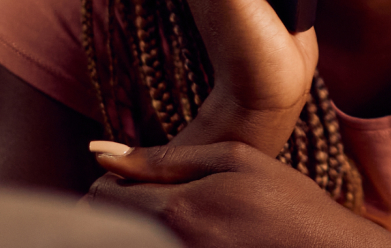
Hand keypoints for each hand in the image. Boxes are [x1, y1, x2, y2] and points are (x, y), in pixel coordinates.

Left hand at [85, 142, 390, 247]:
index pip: (103, 193)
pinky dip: (161, 238)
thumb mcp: (234, 159)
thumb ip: (166, 157)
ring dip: (139, 224)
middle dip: (120, 203)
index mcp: (178, 209)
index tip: (141, 173)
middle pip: (105, 223)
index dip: (116, 177)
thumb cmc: (287, 200)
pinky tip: (198, 230)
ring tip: (184, 214)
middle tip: (158, 192)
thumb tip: (103, 152)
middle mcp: (171, 244)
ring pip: (128, 239)